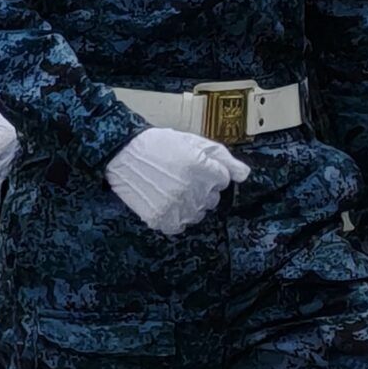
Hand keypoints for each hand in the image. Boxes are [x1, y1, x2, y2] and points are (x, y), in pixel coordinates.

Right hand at [104, 128, 249, 237]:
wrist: (123, 152)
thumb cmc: (159, 144)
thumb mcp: (193, 142)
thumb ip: (223, 158)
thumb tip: (244, 175)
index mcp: (201, 169)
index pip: (223, 181)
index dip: (210, 172)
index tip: (194, 166)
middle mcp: (191, 190)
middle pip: (212, 199)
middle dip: (202, 188)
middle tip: (181, 175)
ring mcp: (176, 207)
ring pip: (197, 213)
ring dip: (190, 203)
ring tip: (171, 187)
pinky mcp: (160, 219)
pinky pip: (179, 226)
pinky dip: (175, 216)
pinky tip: (165, 201)